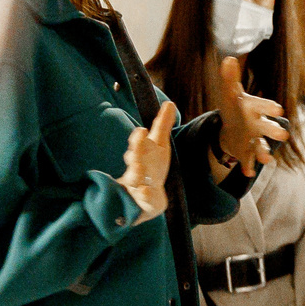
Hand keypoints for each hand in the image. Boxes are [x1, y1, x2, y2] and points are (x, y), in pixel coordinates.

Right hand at [115, 100, 177, 220]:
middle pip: (134, 159)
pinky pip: (144, 200)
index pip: (139, 144)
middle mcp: (136, 168)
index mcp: (141, 155)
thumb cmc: (151, 167)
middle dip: (136, 151)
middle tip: (139, 143)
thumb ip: (162, 125)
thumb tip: (170, 103)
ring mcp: (138, 186)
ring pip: (135, 179)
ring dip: (136, 172)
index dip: (139, 139)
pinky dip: (144, 195)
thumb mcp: (159, 146)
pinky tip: (145, 191)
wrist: (143, 199)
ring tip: (138, 169)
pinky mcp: (144, 202)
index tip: (142, 131)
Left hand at [212, 55, 288, 175]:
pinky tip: (247, 172)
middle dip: (273, 131)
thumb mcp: (230, 94)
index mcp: (254, 109)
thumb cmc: (236, 109)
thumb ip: (230, 79)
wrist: (234, 129)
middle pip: (266, 128)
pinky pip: (248, 160)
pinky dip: (248, 166)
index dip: (269, 108)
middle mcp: (257, 125)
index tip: (279, 111)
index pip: (262, 106)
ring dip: (263, 151)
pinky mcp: (246, 152)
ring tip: (266, 159)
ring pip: (260, 146)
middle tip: (283, 135)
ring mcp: (253, 140)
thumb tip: (228, 58)